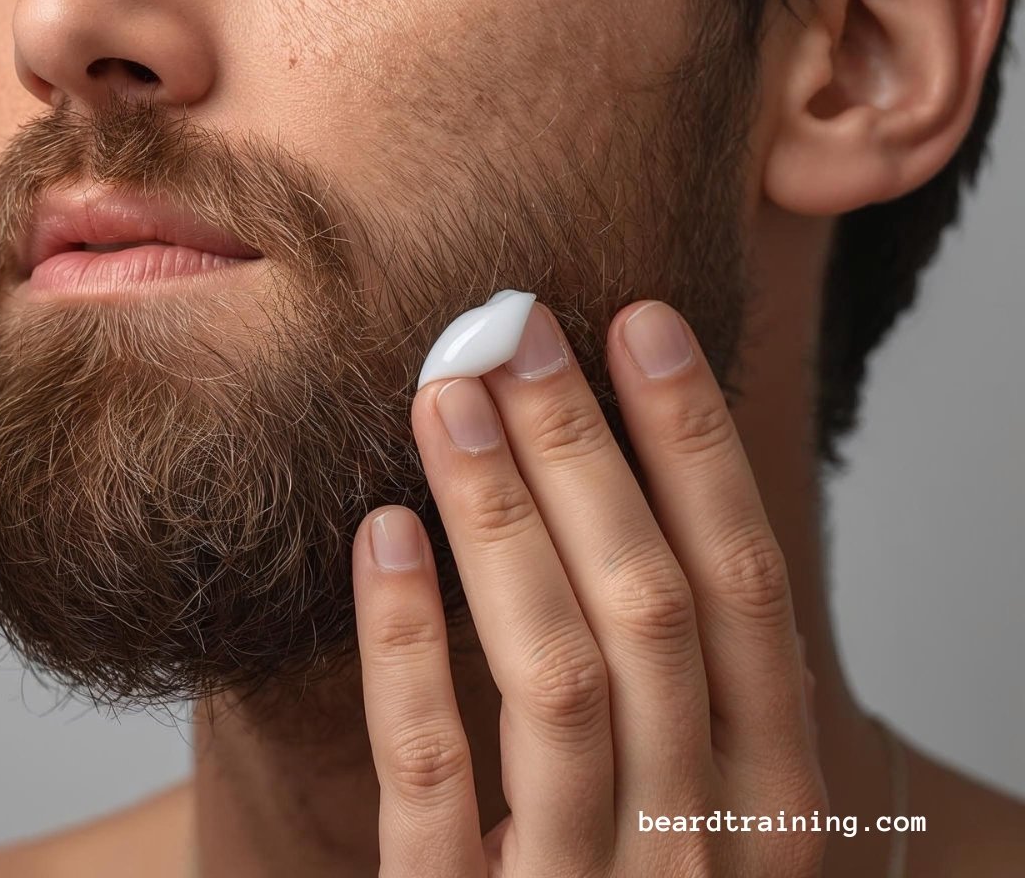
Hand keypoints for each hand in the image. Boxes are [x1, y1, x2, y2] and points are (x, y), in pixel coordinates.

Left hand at [353, 301, 826, 875]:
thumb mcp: (693, 813)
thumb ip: (681, 695)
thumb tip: (627, 493)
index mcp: (769, 806)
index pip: (746, 594)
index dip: (696, 451)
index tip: (641, 327)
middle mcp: (695, 849)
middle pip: (653, 611)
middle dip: (587, 453)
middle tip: (516, 325)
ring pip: (557, 675)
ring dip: (502, 519)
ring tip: (443, 395)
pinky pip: (432, 778)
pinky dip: (409, 647)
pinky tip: (380, 536)